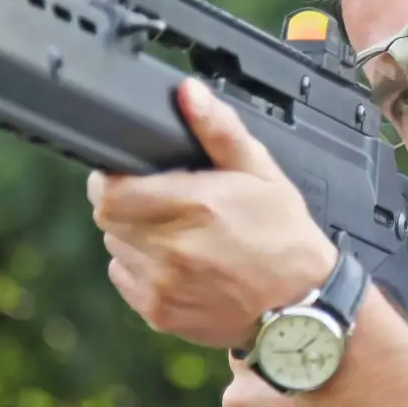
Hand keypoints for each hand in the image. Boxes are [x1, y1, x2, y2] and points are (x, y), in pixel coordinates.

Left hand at [88, 78, 338, 349]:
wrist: (299, 306)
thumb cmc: (283, 238)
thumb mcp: (261, 172)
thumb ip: (218, 129)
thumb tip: (188, 93)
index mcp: (195, 207)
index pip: (110, 191)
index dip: (111, 179)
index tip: (129, 176)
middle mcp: (172, 250)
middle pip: (107, 218)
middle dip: (125, 204)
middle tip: (159, 201)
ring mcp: (162, 286)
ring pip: (114, 247)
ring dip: (133, 235)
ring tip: (174, 232)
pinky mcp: (158, 313)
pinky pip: (124, 279)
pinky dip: (140, 267)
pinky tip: (175, 262)